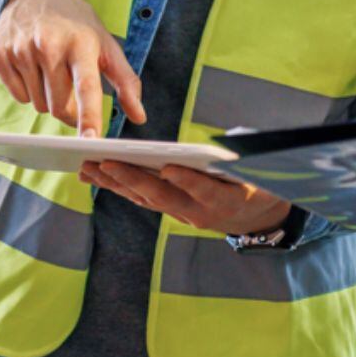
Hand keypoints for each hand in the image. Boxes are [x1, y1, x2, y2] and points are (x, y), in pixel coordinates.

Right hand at [0, 0, 146, 136]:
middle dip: (69, 109)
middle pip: (59, 107)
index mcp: (80, 43)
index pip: (86, 88)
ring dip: (49, 99)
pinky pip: (19, 97)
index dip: (89, 116)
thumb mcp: (106, 44)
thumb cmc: (76, 23)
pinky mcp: (0, 56)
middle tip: (72, 87)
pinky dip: (29, 92)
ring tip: (52, 70)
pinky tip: (33, 68)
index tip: (91, 139)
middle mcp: (49, 46)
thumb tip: (140, 116)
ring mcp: (21, 51)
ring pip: (39, 105)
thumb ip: (125, 81)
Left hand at [80, 161, 290, 235]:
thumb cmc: (263, 185)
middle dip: (133, 179)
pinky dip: (121, 187)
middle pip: (163, 196)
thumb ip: (249, 159)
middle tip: (106, 164)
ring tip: (88, 168)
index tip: (168, 168)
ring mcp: (185, 215)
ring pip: (146, 199)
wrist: (259, 218)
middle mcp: (202, 212)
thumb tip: (233, 139)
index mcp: (228, 200)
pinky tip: (98, 176)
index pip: (204, 190)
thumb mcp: (267, 174)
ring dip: (116, 184)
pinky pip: (144, 200)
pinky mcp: (173, 211)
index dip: (187, 181)